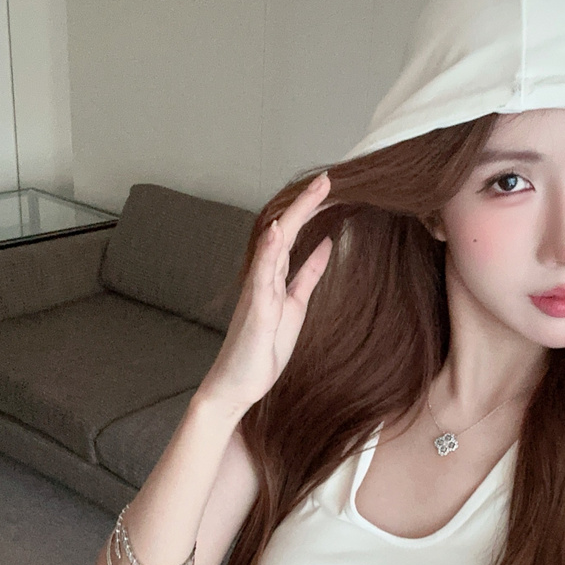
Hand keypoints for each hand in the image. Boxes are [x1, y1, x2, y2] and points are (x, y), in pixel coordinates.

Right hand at [201, 173, 333, 411]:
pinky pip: (261, 276)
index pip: (293, 235)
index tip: (330, 186)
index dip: (310, 210)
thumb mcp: (296, 306)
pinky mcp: (255, 311)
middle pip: (284, 231)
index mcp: (275, 278)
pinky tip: (276, 232)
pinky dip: (268, 252)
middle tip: (327, 178)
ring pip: (274, 246)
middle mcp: (263, 278)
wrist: (235, 386)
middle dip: (305, 203)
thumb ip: (308, 275)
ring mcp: (257, 292)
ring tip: (312, 192)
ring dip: (292, 217)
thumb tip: (327, 245)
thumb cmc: (261, 349)